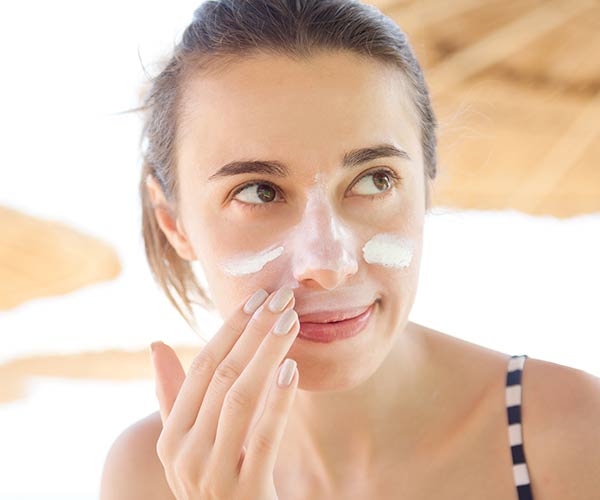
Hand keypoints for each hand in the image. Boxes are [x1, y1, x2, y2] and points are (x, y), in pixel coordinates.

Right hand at [150, 286, 299, 499]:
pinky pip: (263, 439)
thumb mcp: (188, 444)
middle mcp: (185, 454)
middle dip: (255, 332)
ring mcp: (213, 475)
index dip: (230, 328)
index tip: (257, 297)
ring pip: (241, 400)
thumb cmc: (215, 480)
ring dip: (267, 355)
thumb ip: (173, 396)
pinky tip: (292, 370)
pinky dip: (278, 402)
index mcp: (172, 436)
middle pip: (223, 376)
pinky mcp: (248, 493)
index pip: (201, 368)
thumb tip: (156, 344)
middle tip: (282, 298)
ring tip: (291, 322)